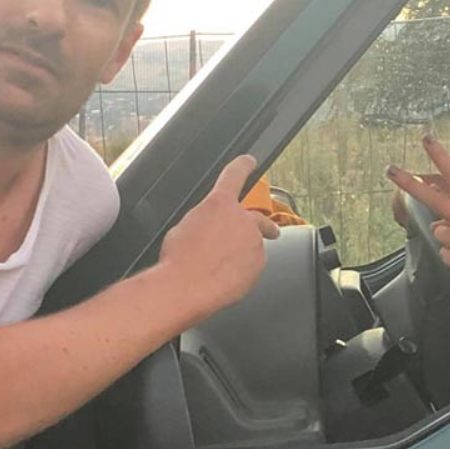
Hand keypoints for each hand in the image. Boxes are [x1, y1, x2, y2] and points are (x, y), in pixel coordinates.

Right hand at [160, 155, 280, 317]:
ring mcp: (253, 244)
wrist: (185, 287)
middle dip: (264, 225)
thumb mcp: (184, 227)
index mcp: (220, 204)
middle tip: (270, 231)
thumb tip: (211, 229)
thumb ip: (205, 222)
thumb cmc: (179, 259)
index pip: (234, 175)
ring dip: (244, 254)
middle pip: (258, 219)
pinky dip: (243, 271)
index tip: (249, 161)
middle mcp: (242, 221)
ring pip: (253, 247)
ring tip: (219, 268)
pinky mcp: (258, 266)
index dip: (243, 166)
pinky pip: (252, 267)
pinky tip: (223, 279)